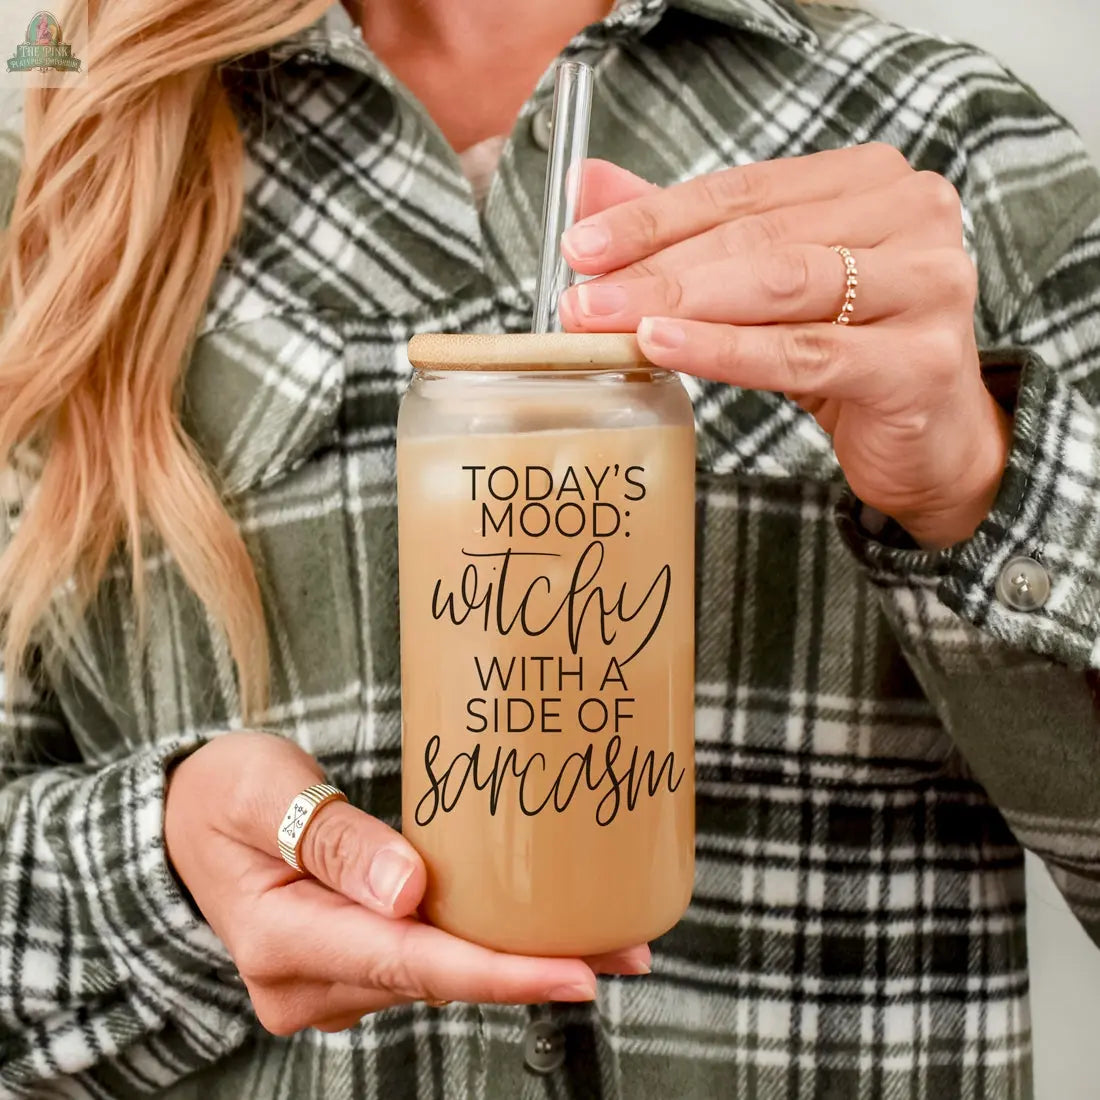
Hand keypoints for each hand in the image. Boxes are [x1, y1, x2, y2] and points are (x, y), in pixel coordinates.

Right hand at [165, 732, 649, 1034]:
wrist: (179, 826)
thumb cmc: (220, 794)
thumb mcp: (263, 793)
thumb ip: (333, 839)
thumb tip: (410, 891)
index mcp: (282, 938)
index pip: (408, 963)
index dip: (497, 971)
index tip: (576, 972)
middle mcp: (310, 981)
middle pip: (439, 977)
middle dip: (532, 967)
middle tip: (627, 948)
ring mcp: (331, 981)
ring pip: (441, 974)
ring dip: (519, 959)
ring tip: (608, 938)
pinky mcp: (352, 962)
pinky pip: (428, 960)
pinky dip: (486, 948)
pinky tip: (538, 931)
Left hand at [559, 150, 1012, 548]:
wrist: (928, 439)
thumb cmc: (846, 351)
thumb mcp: (766, 288)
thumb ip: (687, 234)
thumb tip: (589, 186)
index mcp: (869, 181)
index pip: (742, 190)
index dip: (654, 217)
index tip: (581, 245)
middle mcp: (910, 215)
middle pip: (755, 237)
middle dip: (655, 268)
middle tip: (582, 296)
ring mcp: (927, 284)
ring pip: (778, 286)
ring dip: (680, 304)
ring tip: (607, 321)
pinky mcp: (921, 359)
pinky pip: (803, 352)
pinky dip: (726, 350)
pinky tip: (665, 347)